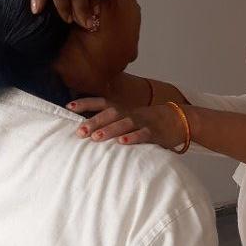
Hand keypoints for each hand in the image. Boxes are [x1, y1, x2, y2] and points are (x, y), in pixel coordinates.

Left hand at [69, 98, 185, 149]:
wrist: (177, 120)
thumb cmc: (147, 121)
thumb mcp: (128, 117)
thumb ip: (111, 121)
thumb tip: (86, 127)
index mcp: (123, 109)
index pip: (101, 102)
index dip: (85, 103)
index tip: (68, 106)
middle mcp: (130, 113)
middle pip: (111, 113)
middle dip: (94, 121)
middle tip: (80, 131)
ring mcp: (142, 122)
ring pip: (125, 123)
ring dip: (109, 129)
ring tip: (96, 137)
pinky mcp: (154, 132)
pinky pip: (143, 134)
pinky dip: (133, 137)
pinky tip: (122, 143)